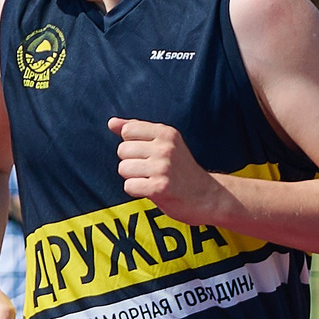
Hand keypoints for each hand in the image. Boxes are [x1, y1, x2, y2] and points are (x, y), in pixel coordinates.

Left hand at [108, 117, 229, 225]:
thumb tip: (111, 122)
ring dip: (133, 178)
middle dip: (131, 163)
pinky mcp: (160, 187)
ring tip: (151, 179)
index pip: (128, 131)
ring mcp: (163, 167)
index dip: (132, 145)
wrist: (206, 195)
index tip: (147, 154)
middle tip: (151, 170)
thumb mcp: (164, 143)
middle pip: (122, 150)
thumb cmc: (180, 169)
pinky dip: (136, 191)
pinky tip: (152, 190)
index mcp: (166, 133)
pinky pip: (129, 186)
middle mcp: (165, 147)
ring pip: (123, 169)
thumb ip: (137, 131)